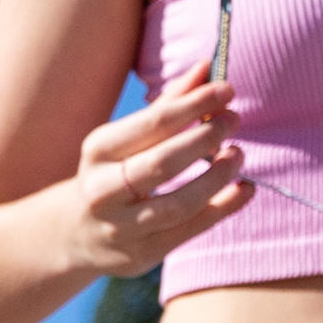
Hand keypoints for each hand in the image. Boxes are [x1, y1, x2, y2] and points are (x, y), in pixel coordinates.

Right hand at [67, 71, 246, 280]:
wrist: (77, 234)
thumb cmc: (113, 172)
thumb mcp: (126, 138)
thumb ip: (167, 105)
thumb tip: (206, 68)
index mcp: (98, 150)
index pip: (153, 122)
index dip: (194, 104)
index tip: (226, 90)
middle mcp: (104, 190)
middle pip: (163, 162)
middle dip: (206, 138)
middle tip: (234, 121)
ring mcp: (122, 227)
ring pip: (180, 203)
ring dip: (217, 177)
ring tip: (238, 155)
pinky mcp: (143, 255)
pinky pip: (192, 230)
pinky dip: (224, 208)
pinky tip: (244, 189)